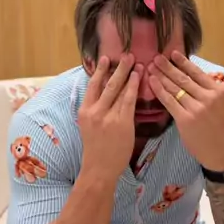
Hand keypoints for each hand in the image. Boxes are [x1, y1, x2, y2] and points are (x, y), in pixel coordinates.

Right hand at [78, 54, 139, 180]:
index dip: (99, 71)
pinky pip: (129, 101)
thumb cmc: (96, 148)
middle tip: (125, 54)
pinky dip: (134, 87)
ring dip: (127, 74)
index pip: (92, 86)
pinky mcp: (122, 123)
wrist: (99, 168)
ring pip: (118, 90)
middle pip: (107, 84)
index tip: (104, 59)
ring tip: (135, 61)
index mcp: (84, 110)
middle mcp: (95, 111)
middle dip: (117, 68)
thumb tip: (107, 93)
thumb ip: (96, 109)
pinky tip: (138, 78)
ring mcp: (108, 117)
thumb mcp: (89, 126)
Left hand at [149, 51, 223, 170]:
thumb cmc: (215, 123)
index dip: (183, 62)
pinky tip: (152, 82)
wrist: (217, 147)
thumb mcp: (216, 102)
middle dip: (167, 67)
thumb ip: (204, 88)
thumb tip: (185, 70)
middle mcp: (207, 97)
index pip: (197, 72)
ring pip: (174, 88)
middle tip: (156, 57)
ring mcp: (196, 108)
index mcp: (216, 90)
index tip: (172, 53)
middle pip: (183, 79)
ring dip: (161, 76)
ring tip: (151, 67)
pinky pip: (169, 101)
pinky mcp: (185, 119)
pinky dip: (159, 90)